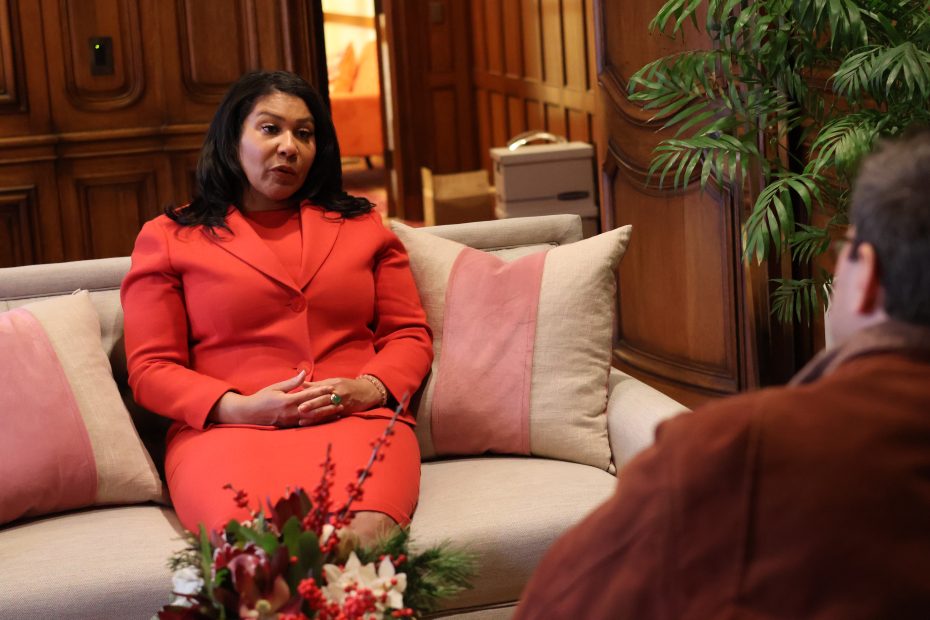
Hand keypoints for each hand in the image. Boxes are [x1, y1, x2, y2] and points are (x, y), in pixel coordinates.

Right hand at [209, 370, 337, 426]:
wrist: (249, 414)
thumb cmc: (262, 398)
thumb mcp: (276, 387)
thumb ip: (292, 382)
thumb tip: (304, 373)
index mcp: (287, 401)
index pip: (308, 395)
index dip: (321, 391)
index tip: (332, 387)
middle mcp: (290, 412)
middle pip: (314, 408)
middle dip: (328, 404)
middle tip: (341, 400)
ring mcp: (291, 421)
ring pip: (313, 418)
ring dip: (326, 414)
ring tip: (339, 411)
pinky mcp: (290, 426)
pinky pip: (307, 424)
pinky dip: (319, 421)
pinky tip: (327, 419)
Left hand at [296, 377, 382, 425]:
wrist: (367, 391)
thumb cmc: (347, 385)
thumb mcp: (332, 382)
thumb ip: (316, 385)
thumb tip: (301, 384)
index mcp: (332, 385)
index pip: (318, 390)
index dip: (307, 394)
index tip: (295, 397)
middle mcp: (337, 394)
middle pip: (322, 400)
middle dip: (311, 405)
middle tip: (299, 409)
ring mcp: (342, 404)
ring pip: (326, 410)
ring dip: (314, 416)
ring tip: (302, 421)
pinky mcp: (345, 412)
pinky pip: (332, 417)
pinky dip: (323, 421)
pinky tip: (314, 425)